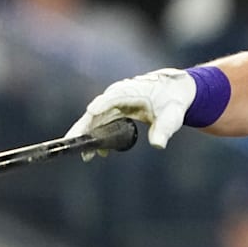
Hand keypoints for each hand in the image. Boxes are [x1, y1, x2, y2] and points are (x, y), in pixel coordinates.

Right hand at [67, 68, 195, 156]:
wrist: (172, 93)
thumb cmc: (171, 101)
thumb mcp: (172, 116)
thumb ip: (164, 129)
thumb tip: (158, 144)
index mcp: (131, 90)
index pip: (114, 96)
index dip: (102, 103)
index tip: (91, 111)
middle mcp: (118, 95)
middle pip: (97, 110)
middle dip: (85, 126)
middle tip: (75, 141)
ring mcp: (113, 103)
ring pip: (95, 119)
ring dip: (88, 136)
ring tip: (86, 156)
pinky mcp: (113, 111)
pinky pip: (101, 123)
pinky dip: (96, 136)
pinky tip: (97, 153)